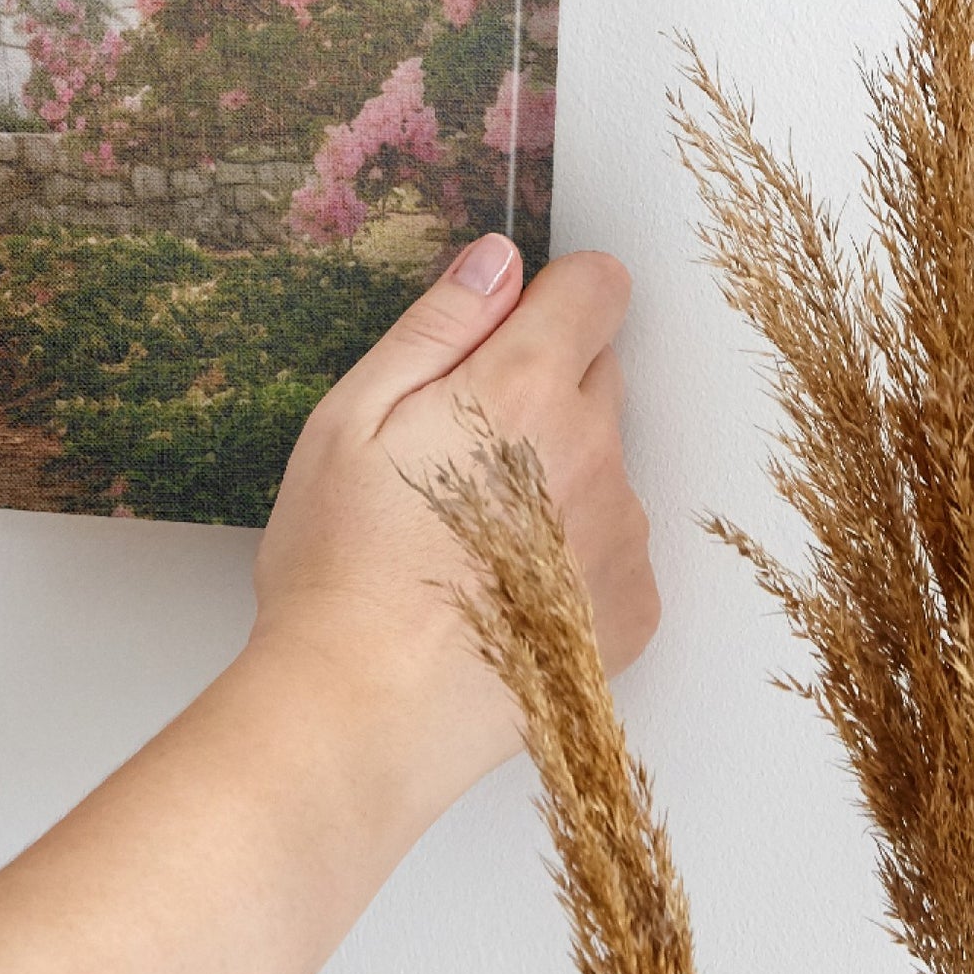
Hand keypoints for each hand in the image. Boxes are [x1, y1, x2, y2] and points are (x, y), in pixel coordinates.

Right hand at [250, 236, 658, 818]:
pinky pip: (613, 544)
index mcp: (525, 389)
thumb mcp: (352, 417)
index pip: (598, 287)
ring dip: (556, 473)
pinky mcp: (632, 610)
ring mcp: (622, 536)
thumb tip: (497, 261)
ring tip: (467, 534)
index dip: (550, 294)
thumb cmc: (341, 565)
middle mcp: (596, 452)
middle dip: (541, 386)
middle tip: (454, 447)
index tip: (504, 330)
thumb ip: (437, 326)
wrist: (365, 712)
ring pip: (603, 462)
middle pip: (599, 372)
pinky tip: (500, 587)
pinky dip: (570, 552)